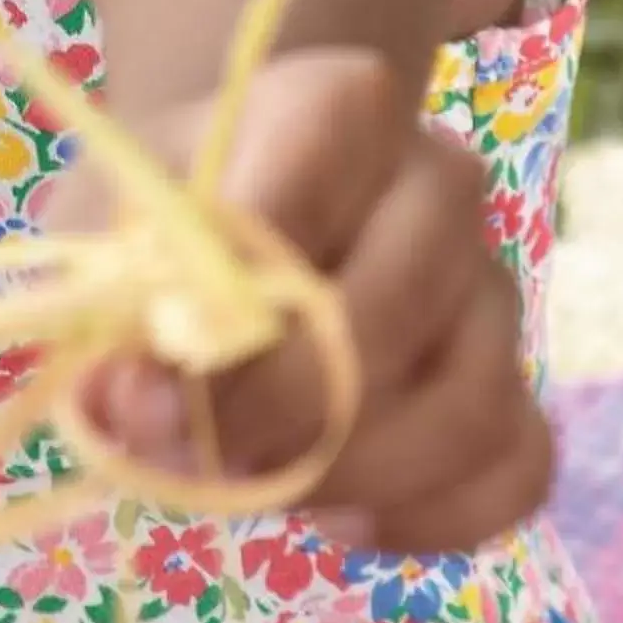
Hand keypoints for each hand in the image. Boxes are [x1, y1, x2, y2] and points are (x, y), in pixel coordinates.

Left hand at [43, 45, 555, 556]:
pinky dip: (429, 519)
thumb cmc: (169, 223)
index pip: (314, 170)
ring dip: (353, 476)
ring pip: (469, 402)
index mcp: (334, 104)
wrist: (237, 241)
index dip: (234, 299)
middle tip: (202, 457)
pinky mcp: (514, 383)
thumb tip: (125, 402)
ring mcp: (488, 285)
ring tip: (265, 489)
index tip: (153, 390)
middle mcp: (436, 179)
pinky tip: (342, 519)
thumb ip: (107, 303)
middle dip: (286, 409)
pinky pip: (517, 469)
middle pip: (395, 304)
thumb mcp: (106, 231)